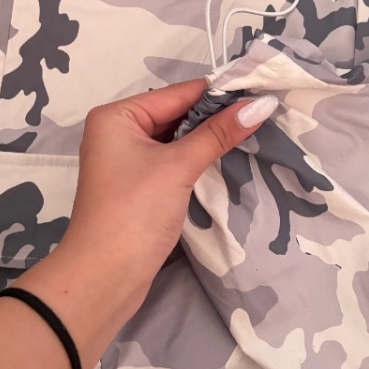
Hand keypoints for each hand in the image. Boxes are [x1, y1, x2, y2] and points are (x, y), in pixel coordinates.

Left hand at [61, 79, 277, 301]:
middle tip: (264, 113)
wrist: (104, 277)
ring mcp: (126, 160)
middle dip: (215, 117)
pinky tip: (226, 158)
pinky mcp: (137, 186)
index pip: (177, 94)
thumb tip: (260, 105)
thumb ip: (218, 134)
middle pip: (176, 115)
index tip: (261, 90)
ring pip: (176, 140)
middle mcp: (117, 131)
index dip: (218, 94)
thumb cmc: (135, 212)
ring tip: (254, 131)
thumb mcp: (178, 167)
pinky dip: (196, 160)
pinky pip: (172, 161)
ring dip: (208, 139)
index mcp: (117, 116)